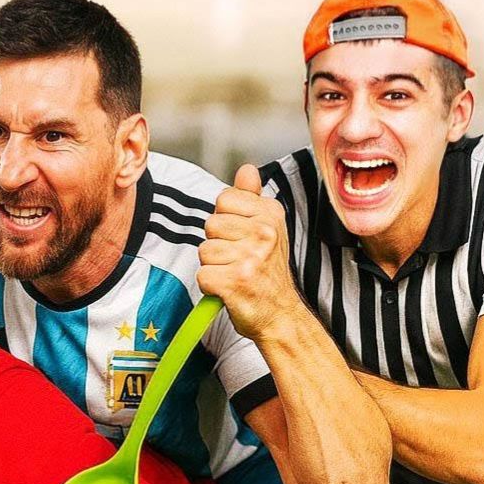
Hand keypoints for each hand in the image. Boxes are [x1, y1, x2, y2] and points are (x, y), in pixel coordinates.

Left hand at [197, 164, 299, 340]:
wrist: (280, 315)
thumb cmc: (268, 273)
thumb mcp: (268, 229)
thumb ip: (252, 198)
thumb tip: (246, 169)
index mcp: (270, 214)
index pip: (224, 199)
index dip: (226, 220)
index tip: (242, 237)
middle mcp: (264, 232)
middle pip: (211, 224)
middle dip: (217, 244)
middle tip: (239, 259)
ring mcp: (251, 257)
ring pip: (204, 250)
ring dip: (214, 266)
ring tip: (235, 274)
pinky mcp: (236, 281)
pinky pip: (202, 275)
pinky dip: (211, 286)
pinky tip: (229, 289)